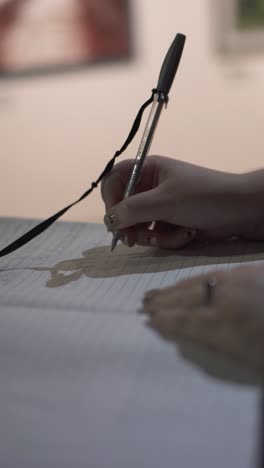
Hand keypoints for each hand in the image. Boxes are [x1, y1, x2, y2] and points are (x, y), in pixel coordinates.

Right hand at [102, 155, 260, 248]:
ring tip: (176, 234)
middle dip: (132, 226)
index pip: (116, 180)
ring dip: (155, 236)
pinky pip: (158, 234)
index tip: (113, 219)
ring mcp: (163, 206)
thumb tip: (109, 221)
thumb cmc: (202, 197)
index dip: (111, 199)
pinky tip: (187, 235)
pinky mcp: (173, 222)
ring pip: (141, 226)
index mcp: (149, 170)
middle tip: (132, 241)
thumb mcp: (164, 202)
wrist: (240, 211)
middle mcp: (153, 187)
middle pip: (126, 208)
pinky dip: (170, 238)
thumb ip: (132, 210)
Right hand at [142, 263, 263, 371]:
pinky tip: (192, 281)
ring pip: (200, 281)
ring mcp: (241, 278)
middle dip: (164, 301)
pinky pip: (219, 272)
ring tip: (159, 293)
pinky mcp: (253, 270)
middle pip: (188, 297)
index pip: (186, 320)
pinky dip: (200, 279)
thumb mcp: (246, 355)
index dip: (166, 321)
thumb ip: (217, 342)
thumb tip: (191, 332)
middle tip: (144, 304)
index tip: (149, 321)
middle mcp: (228, 295)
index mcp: (226, 321)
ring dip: (178, 288)